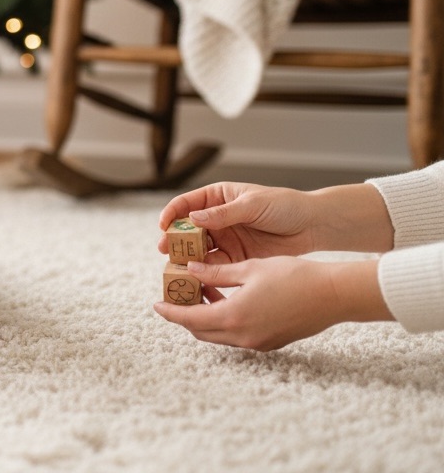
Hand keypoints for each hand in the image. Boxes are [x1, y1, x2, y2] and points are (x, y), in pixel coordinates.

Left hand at [153, 257, 387, 350]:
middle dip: (185, 315)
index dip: (170, 312)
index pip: (190, 319)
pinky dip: (224, 321)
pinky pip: (236, 335)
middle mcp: (242, 336)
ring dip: (205, 317)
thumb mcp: (250, 269)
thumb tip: (191, 270)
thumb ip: (216, 273)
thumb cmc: (293, 276)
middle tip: (176, 296)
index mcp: (233, 317)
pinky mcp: (270, 342)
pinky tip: (226, 299)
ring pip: (219, 334)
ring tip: (201, 292)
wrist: (334, 295)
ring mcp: (258, 342)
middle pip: (201, 331)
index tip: (156, 304)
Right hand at [158, 181, 319, 263]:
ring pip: (198, 249)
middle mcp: (216, 219)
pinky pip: (214, 266)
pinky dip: (204, 272)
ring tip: (178, 267)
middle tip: (166, 251)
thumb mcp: (253, 204)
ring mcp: (225, 239)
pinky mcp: (235, 258)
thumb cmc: (284, 206)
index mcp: (217, 197)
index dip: (172, 214)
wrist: (312, 226)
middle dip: (175, 240)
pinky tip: (197, 278)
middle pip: (188, 230)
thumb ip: (224, 213)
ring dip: (187, 258)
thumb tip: (193, 218)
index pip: (186, 204)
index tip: (163, 226)